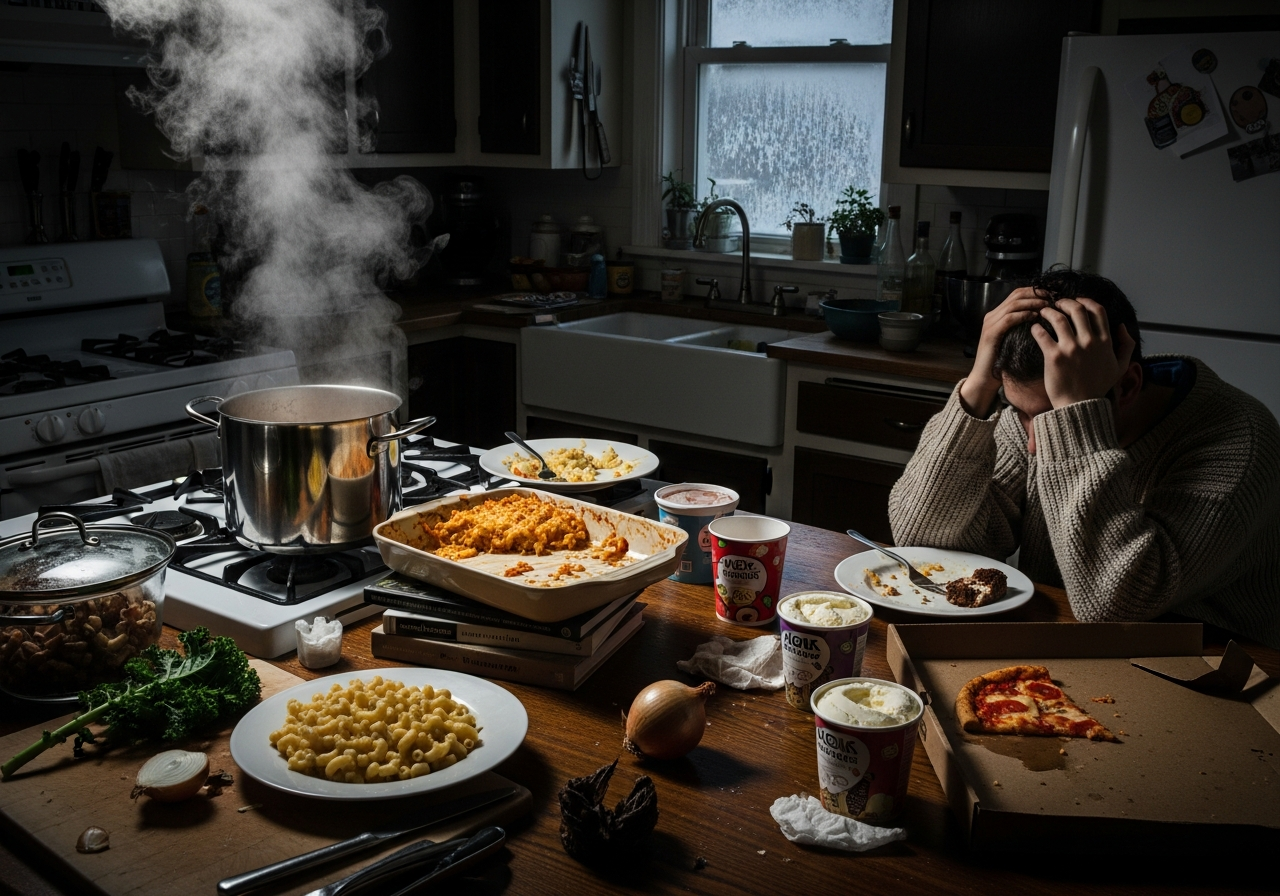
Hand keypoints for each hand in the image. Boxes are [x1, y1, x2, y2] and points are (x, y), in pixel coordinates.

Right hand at [958, 288, 1047, 415]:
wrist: (985, 378)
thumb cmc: (1003, 362)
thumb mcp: (1015, 340)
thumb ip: (1024, 327)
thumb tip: (1046, 318)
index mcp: (998, 315)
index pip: (1018, 294)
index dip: (1036, 291)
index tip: (1053, 295)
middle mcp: (992, 316)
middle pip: (1016, 295)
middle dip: (1036, 294)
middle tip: (1053, 297)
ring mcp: (990, 324)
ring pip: (1014, 304)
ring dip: (1032, 303)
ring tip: (1047, 306)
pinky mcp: (990, 334)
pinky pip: (1009, 319)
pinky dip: (1023, 315)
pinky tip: (1035, 317)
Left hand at [1032, 298, 1135, 407]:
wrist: (1080, 406)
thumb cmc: (1098, 387)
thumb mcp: (1120, 367)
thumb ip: (1126, 345)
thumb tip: (1122, 326)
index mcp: (1105, 342)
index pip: (1097, 310)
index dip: (1086, 301)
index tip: (1076, 301)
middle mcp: (1089, 342)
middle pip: (1077, 309)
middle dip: (1065, 302)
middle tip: (1056, 303)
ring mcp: (1071, 348)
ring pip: (1058, 318)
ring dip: (1048, 311)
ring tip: (1042, 312)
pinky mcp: (1054, 356)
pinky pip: (1042, 334)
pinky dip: (1036, 328)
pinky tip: (1034, 328)